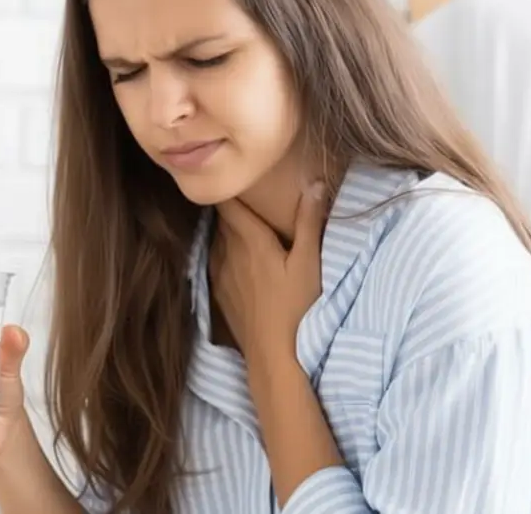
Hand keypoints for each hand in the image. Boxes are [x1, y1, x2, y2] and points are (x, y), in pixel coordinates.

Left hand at [213, 182, 328, 366]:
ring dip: (230, 229)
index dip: (230, 186)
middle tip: (249, 194)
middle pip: (223, 219)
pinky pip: (217, 261)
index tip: (238, 173)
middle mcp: (227, 253)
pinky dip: (227, 252)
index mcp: (248, 240)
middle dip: (233, 205)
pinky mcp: (219, 293)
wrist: (273, 357)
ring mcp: (219, 274)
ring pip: (218, 240)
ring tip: (247, 223)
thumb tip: (314, 183)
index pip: (227, 202)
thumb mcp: (310, 262)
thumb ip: (310, 221)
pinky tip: (241, 258)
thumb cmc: (296, 308)